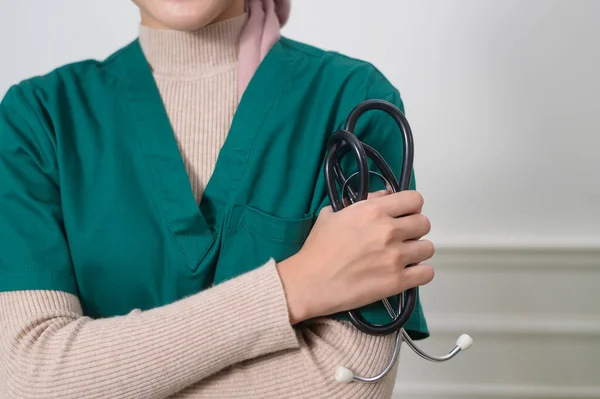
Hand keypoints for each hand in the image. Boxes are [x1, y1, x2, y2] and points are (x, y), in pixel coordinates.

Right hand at [277, 190, 434, 323]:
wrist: (309, 282)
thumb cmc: (317, 248)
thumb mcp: (333, 214)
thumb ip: (363, 202)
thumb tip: (384, 197)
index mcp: (374, 210)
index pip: (414, 199)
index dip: (410, 207)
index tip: (402, 215)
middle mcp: (389, 230)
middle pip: (424, 223)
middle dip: (414, 229)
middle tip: (401, 238)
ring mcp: (395, 257)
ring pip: (427, 248)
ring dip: (417, 252)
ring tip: (403, 258)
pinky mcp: (397, 281)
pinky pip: (427, 273)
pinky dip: (420, 273)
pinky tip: (407, 274)